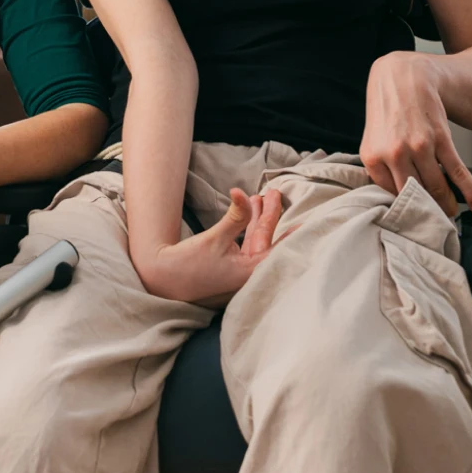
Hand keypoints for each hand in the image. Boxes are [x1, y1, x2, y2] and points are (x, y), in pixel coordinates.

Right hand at [139, 188, 282, 306]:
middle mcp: (248, 274)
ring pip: (256, 240)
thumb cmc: (188, 265)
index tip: (309, 223)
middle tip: (275, 193)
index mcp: (250, 272)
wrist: (162, 279)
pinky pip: (246, 244)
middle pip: (267, 241)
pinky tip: (249, 210)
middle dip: (271, 215)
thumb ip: (235, 218)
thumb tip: (243, 194)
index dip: (294, 236)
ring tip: (262, 196)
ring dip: (258, 218)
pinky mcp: (230, 267)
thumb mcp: (215, 238)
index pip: (279, 252)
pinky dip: (247, 227)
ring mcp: (239, 271)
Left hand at [360, 51, 471, 216]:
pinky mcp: (439, 139)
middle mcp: (394, 154)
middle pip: (414, 196)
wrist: (404, 76)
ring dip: (448, 205)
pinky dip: (470, 191)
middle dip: (427, 213)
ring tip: (451, 213)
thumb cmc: (388, 107)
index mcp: (373, 157)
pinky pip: (456, 172)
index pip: (389, 195)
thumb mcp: (372, 137)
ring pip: (436, 187)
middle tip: (435, 223)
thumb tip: (393, 192)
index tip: (413, 220)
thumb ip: (380, 165)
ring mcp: (418, 147)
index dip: (404, 210)